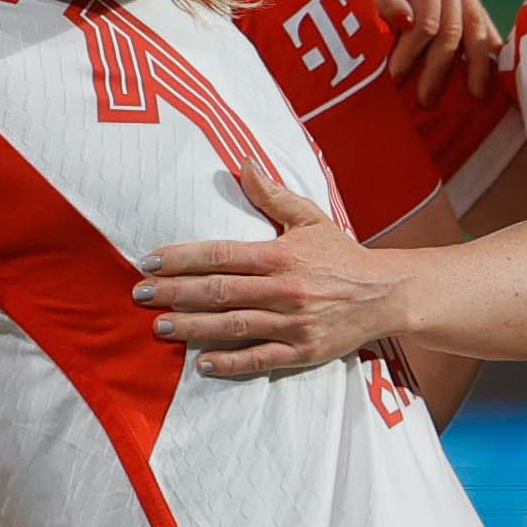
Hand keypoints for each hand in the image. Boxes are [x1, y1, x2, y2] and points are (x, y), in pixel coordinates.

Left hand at [137, 172, 406, 377]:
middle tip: (141, 296)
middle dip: (176, 293)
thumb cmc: (341, 255)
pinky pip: (260, 358)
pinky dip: (231, 362)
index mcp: (281, 255)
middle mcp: (284, 289)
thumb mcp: (310, 218)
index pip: (221, 255)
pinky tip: (202, 363)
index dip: (182, 258)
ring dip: (194, 328)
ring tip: (160, 327)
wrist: (386, 294)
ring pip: (234, 326)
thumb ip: (272, 195)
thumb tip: (243, 163)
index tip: (150, 262)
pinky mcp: (302, 351)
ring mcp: (293, 323)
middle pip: (219, 291)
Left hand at [290, 0, 498, 100]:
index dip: (413, 53)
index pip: (429, 19)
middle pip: (456, 24)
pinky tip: (490, 64)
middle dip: (441, 66)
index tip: (395, 77)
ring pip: (475, 19)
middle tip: (425, 100)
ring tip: (476, 95)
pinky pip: (475, 10)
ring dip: (475, 60)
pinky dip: (483, 38)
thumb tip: (405, 24)